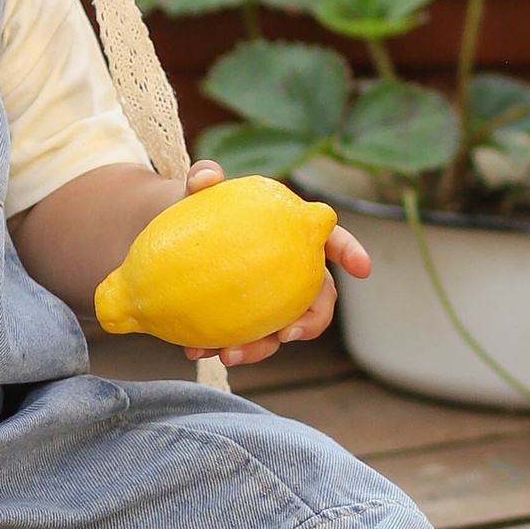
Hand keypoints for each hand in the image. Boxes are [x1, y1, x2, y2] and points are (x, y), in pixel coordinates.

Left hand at [176, 159, 373, 369]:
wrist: (166, 239)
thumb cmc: (195, 208)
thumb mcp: (195, 190)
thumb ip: (201, 177)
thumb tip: (207, 175)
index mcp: (293, 233)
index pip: (330, 240)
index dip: (350, 251)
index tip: (362, 269)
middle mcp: (290, 270)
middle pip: (318, 300)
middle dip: (311, 322)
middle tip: (286, 335)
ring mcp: (270, 300)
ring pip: (282, 331)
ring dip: (259, 348)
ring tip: (227, 353)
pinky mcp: (244, 320)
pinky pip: (244, 341)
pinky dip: (223, 347)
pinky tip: (196, 351)